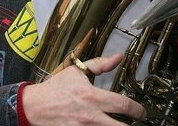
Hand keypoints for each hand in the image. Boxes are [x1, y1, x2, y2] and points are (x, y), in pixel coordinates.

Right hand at [22, 53, 146, 124]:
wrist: (34, 105)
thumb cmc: (55, 88)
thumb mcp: (77, 71)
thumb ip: (100, 65)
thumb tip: (118, 57)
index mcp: (92, 96)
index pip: (123, 105)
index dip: (138, 110)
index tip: (142, 112)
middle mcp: (90, 115)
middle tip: (137, 122)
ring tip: (121, 124)